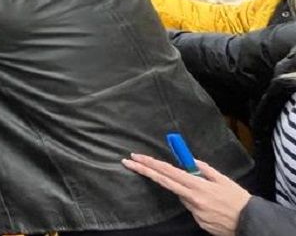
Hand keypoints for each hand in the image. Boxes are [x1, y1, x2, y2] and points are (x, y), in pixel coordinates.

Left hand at [122, 154, 249, 235]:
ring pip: (181, 196)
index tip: (137, 157)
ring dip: (187, 191)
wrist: (250, 222)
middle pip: (163, 181)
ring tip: (210, 195)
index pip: (168, 172)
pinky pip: (192, 207)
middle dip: (144, 170)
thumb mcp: (223, 179)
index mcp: (197, 185)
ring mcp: (193, 211)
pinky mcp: (197, 221)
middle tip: (129, 162)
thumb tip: (190, 162)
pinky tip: (213, 206)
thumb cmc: (238, 199)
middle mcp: (192, 198)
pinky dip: (198, 203)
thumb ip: (204, 170)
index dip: (151, 163)